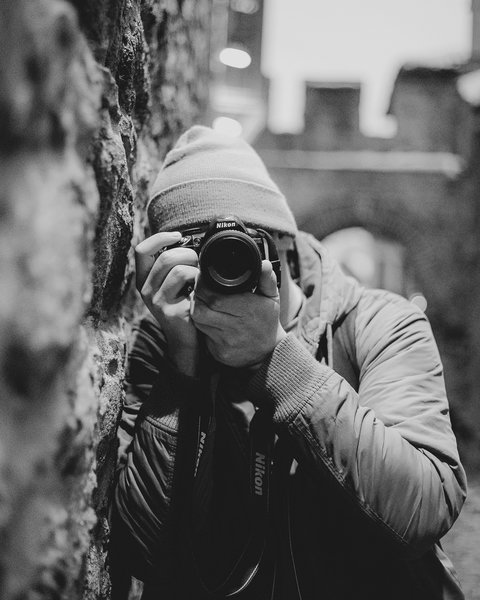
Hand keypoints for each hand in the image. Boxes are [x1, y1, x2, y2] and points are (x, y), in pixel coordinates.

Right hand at [135, 232, 199, 375]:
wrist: (189, 343)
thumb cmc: (186, 308)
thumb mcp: (175, 285)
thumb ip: (175, 265)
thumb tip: (190, 241)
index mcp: (145, 280)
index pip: (142, 250)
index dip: (160, 238)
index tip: (178, 236)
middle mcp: (147, 291)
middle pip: (167, 257)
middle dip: (189, 254)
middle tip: (200, 263)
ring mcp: (158, 303)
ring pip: (180, 270)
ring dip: (198, 269)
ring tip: (203, 279)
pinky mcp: (172, 313)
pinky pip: (191, 286)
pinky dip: (203, 284)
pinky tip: (205, 292)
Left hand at [191, 260, 286, 368]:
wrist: (268, 352)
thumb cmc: (267, 320)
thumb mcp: (272, 298)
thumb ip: (266, 279)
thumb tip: (263, 263)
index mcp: (249, 311)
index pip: (215, 298)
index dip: (203, 286)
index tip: (202, 276)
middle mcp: (237, 328)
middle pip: (202, 309)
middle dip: (196, 295)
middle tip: (199, 286)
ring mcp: (226, 342)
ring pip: (198, 321)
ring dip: (196, 307)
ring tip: (201, 298)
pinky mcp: (219, 352)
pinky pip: (202, 333)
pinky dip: (201, 322)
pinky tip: (206, 314)